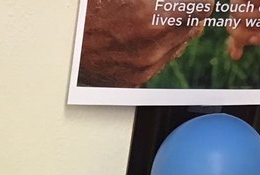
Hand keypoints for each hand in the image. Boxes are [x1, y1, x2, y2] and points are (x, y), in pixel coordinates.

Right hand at [78, 0, 204, 87]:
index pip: (199, 6)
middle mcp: (149, 45)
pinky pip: (162, 60)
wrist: (59, 44)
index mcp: (148, 16)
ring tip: (165, 17)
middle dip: (190, 12)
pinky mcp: (135, 81)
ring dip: (178, 29)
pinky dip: (162, 46)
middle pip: (193, 25)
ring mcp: (144, 66)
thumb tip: (175, 0)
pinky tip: (151, 34)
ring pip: (179, 45)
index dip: (200, 0)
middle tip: (186, 5)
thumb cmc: (89, 13)